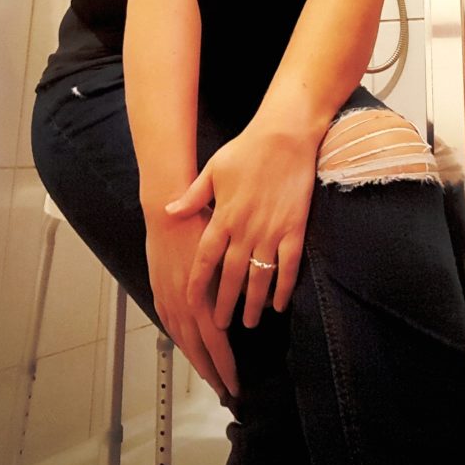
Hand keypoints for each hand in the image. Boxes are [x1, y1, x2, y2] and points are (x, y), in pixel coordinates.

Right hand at [145, 209, 237, 397]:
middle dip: (212, 374)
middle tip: (224, 392)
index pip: (217, 345)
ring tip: (208, 376)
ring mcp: (169, 300)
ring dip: (195, 361)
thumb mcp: (226, 255)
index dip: (227, 368)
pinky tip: (186, 346)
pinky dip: (179, 342)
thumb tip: (256, 304)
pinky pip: (169, 325)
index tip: (236, 386)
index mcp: (203, 299)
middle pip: (198, 350)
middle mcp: (185, 305)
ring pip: (182, 341)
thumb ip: (239, 283)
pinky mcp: (159, 291)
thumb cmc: (200, 226)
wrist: (168, 210)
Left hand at [166, 129, 316, 329]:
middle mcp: (245, 228)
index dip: (198, 284)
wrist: (283, 136)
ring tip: (250, 323)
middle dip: (224, 304)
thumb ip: (193, 195)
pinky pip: (288, 266)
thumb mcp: (212, 170)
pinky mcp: (294, 228)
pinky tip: (280, 304)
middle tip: (219, 327)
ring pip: (260, 277)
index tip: (191, 304)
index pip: (205, 259)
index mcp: (223, 215)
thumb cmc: (246, 149)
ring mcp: (271, 230)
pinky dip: (284, 288)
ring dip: (254, 304)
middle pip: (231, 276)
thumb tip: (170, 211)